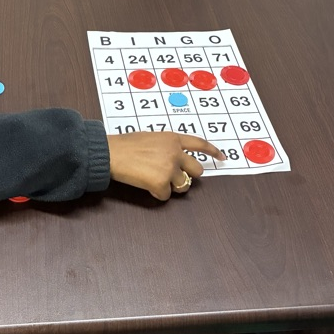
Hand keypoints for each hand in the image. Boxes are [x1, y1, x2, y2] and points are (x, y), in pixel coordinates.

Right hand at [107, 132, 223, 199]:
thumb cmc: (125, 145)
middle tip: (173, 176)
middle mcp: (175, 152)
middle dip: (188, 176)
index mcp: (173, 139)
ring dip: (171, 186)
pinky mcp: (161, 183)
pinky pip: (166, 195)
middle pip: (197, 170)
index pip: (199, 144)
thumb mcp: (151, 138)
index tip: (222, 157)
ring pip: (183, 185)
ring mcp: (170, 168)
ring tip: (154, 179)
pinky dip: (156, 193)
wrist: (111, 153)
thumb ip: (166, 146)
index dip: (212, 152)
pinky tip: (145, 184)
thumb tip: (174, 159)